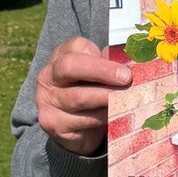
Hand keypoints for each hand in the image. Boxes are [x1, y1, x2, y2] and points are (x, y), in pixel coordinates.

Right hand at [36, 36, 130, 155]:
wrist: (75, 129)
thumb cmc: (90, 93)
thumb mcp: (98, 75)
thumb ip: (109, 65)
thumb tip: (130, 61)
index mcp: (60, 56)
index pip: (77, 47)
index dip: (101, 57)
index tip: (124, 68)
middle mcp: (48, 76)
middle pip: (70, 66)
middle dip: (101, 71)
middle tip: (126, 79)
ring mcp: (46, 100)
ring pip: (79, 98)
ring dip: (107, 99)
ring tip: (127, 99)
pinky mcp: (52, 123)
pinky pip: (83, 120)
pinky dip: (103, 118)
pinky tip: (116, 116)